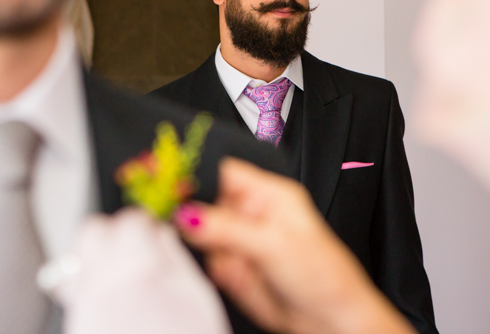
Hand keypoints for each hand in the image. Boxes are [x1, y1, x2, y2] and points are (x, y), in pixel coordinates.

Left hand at [43, 209, 230, 333]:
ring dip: (92, 256)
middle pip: (91, 231)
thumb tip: (162, 234)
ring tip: (114, 269)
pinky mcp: (76, 324)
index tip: (151, 234)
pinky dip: (86, 286)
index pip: (129, 221)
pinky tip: (107, 300)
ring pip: (74, 258)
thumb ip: (175, 258)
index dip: (144, 225)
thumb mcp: (198, 297)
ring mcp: (84, 305)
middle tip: (131, 247)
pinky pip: (71, 291)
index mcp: (139, 268)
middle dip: (111, 232)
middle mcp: (104, 282)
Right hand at [176, 158, 415, 333]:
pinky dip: (190, 260)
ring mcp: (235, 241)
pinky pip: (198, 258)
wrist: (329, 322)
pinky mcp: (227, 268)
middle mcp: (247, 214)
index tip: (164, 178)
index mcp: (265, 194)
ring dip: (182, 234)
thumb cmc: (323, 274)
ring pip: (194, 230)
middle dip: (182, 204)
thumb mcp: (273, 243)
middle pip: (202, 199)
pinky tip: (190, 259)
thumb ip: (226, 227)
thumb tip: (187, 213)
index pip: (222, 171)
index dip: (193, 171)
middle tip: (160, 208)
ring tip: (174, 234)